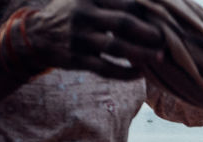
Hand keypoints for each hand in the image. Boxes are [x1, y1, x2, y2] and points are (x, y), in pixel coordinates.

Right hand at [25, 0, 165, 79]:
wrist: (38, 35)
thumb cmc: (72, 13)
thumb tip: (144, 2)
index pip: (125, 3)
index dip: (146, 12)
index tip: (163, 20)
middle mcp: (83, 16)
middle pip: (123, 24)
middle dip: (148, 33)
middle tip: (165, 39)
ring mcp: (80, 39)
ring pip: (117, 48)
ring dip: (141, 54)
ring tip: (159, 56)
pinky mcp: (78, 60)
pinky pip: (107, 69)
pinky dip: (126, 73)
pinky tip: (141, 73)